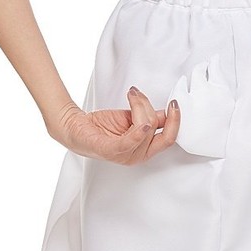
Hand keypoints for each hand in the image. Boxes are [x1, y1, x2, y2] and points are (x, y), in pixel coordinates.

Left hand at [48, 85, 180, 163]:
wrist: (75, 126)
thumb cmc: (102, 125)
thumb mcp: (132, 119)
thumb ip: (150, 118)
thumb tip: (168, 111)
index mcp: (145, 149)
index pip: (169, 138)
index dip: (176, 121)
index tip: (174, 103)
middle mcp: (137, 156)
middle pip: (159, 131)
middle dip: (152, 110)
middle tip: (140, 95)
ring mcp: (124, 156)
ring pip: (146, 127)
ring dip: (139, 105)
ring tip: (130, 95)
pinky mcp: (111, 151)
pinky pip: (130, 142)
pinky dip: (138, 132)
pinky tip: (140, 124)